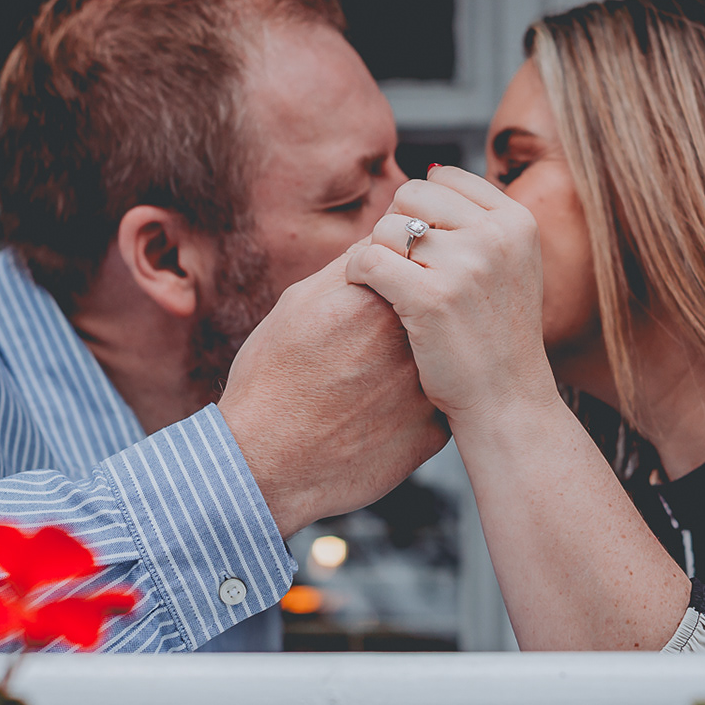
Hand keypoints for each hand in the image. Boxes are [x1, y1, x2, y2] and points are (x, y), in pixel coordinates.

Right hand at [220, 251, 446, 537]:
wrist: (265, 465)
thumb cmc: (272, 380)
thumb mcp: (297, 306)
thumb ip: (348, 269)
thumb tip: (382, 239)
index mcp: (380, 302)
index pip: (411, 265)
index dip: (392, 277)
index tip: (373, 293)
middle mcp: (415, 342)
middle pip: (430, 310)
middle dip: (409, 316)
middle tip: (368, 342)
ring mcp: (430, 390)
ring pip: (439, 356)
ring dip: (417, 358)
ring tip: (371, 377)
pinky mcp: (434, 432)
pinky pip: (436, 401)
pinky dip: (414, 402)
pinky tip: (379, 412)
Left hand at [345, 166, 556, 431]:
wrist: (507, 401)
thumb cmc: (496, 335)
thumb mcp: (510, 266)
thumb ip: (479, 220)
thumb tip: (430, 170)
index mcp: (517, 220)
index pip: (444, 178)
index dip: (420, 211)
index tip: (422, 249)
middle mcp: (496, 235)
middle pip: (411, 196)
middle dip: (396, 228)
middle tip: (402, 269)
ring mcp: (466, 265)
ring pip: (387, 228)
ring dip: (376, 254)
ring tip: (389, 287)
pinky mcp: (431, 298)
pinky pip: (369, 259)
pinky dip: (358, 274)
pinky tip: (367, 293)